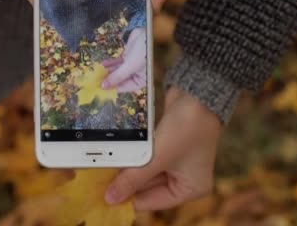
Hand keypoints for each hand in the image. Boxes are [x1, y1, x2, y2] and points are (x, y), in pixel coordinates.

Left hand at [101, 28, 146, 92]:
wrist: (149, 33)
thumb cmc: (144, 52)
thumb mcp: (130, 66)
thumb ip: (117, 76)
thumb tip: (104, 87)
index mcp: (141, 81)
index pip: (124, 87)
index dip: (111, 88)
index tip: (98, 89)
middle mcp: (136, 75)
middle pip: (119, 79)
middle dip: (107, 79)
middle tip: (94, 81)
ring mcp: (131, 65)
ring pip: (117, 71)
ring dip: (107, 72)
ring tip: (96, 73)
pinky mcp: (128, 56)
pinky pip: (117, 62)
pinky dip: (109, 64)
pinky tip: (101, 66)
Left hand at [104, 86, 221, 209]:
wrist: (196, 93)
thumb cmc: (186, 127)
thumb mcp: (158, 157)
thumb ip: (133, 179)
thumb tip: (111, 198)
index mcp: (190, 189)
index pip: (152, 202)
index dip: (128, 199)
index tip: (103, 195)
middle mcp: (185, 179)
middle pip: (147, 188)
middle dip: (126, 182)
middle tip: (99, 180)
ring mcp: (176, 163)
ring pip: (144, 172)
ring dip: (128, 169)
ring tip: (104, 167)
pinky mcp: (167, 148)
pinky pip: (146, 158)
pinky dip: (133, 157)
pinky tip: (116, 156)